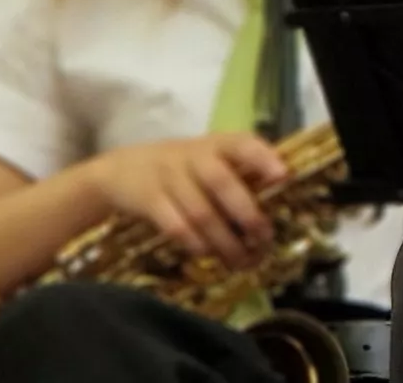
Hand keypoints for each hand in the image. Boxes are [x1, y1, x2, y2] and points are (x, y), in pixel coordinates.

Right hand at [73, 133, 290, 262]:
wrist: (120, 171)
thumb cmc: (179, 169)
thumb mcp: (207, 159)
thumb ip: (238, 173)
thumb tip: (279, 202)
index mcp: (214, 144)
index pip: (242, 143)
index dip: (263, 157)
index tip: (283, 175)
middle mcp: (192, 157)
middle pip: (222, 181)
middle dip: (246, 213)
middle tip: (263, 238)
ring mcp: (168, 178)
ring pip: (201, 211)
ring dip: (224, 241)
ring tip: (241, 260)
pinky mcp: (148, 201)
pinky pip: (175, 226)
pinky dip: (195, 243)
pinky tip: (207, 254)